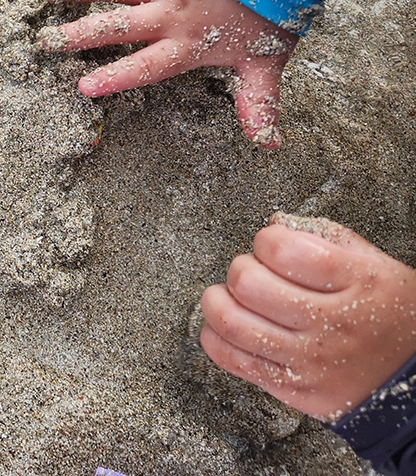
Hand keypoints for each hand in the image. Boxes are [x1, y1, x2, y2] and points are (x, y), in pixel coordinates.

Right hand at [37, 0, 297, 147]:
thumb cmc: (271, 16)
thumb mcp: (264, 65)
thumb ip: (258, 104)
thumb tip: (269, 145)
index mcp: (184, 44)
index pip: (143, 67)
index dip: (114, 77)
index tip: (82, 87)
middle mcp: (166, 15)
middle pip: (115, 27)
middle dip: (78, 36)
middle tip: (46, 41)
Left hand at [200, 212, 415, 420]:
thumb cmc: (397, 319)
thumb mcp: (379, 267)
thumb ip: (327, 237)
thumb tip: (276, 222)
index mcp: (358, 283)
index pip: (283, 250)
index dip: (265, 240)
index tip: (269, 244)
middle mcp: (331, 323)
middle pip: (248, 284)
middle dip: (239, 268)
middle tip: (249, 272)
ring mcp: (310, 360)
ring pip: (232, 323)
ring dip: (216, 302)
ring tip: (224, 295)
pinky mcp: (294, 389)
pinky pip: (233, 361)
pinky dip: (214, 338)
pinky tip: (222, 327)